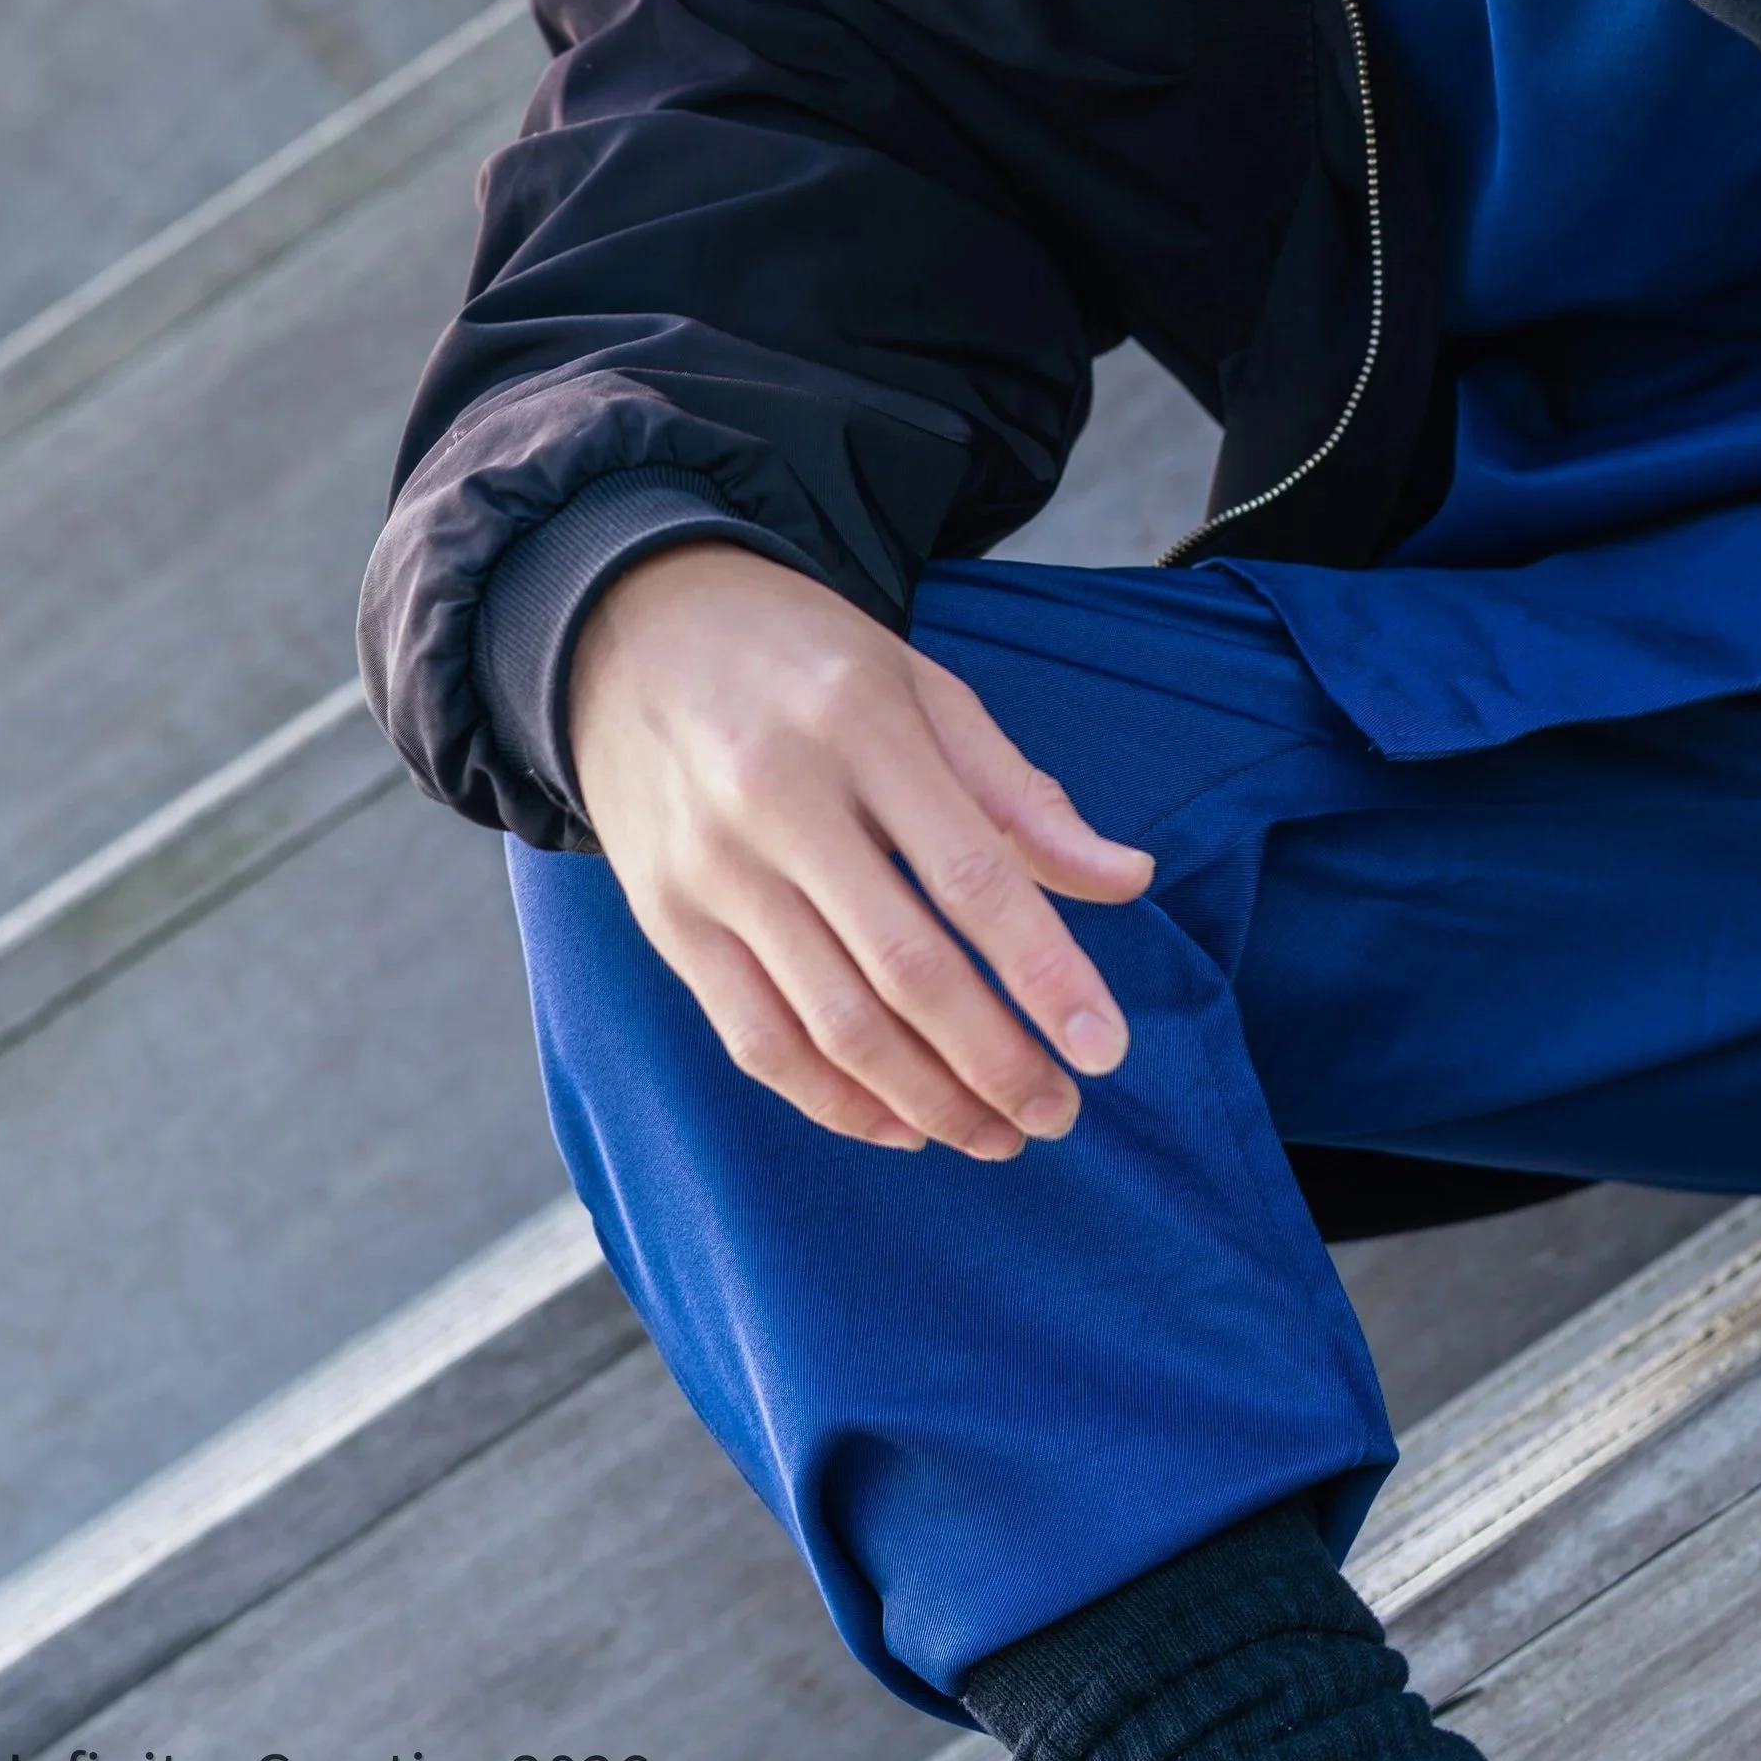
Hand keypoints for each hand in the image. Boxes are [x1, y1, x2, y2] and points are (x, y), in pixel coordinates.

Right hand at [566, 541, 1153, 1155]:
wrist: (633, 626)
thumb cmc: (803, 659)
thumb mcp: (920, 685)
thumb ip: (1017, 792)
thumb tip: (1128, 881)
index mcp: (860, 726)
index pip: (969, 876)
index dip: (1043, 973)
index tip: (1105, 1049)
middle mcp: (778, 800)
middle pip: (904, 969)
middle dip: (995, 1060)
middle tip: (1059, 1111)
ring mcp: (711, 868)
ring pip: (831, 1023)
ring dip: (927, 1100)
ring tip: (997, 1133)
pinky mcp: (665, 919)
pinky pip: (755, 1038)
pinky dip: (833, 1101)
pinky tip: (900, 1124)